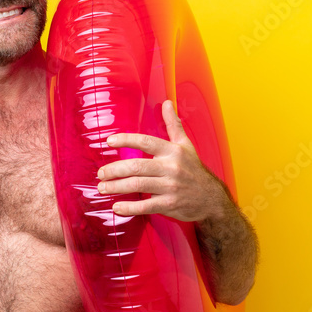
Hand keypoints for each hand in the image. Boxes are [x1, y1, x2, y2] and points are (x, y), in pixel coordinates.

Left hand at [96, 99, 224, 221]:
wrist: (211, 199)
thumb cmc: (194, 170)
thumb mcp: (186, 145)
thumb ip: (174, 125)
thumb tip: (167, 102)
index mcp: (172, 151)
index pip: (146, 141)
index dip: (126, 140)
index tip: (109, 141)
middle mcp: (171, 167)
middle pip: (137, 166)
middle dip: (115, 169)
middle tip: (100, 173)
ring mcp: (170, 186)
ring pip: (138, 185)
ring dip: (117, 187)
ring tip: (103, 188)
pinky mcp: (169, 204)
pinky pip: (146, 206)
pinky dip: (130, 208)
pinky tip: (116, 207)